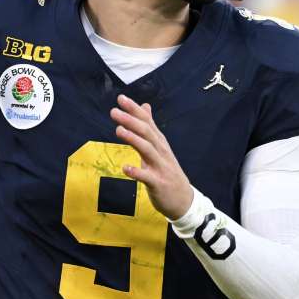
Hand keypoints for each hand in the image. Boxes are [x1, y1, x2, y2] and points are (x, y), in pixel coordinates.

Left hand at [110, 94, 192, 219]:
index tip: (121, 98)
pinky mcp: (158, 183)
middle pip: (147, 132)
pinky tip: (125, 168)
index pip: (147, 122)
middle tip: (114, 111)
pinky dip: (136, 172)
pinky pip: (147, 177)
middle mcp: (161, 152)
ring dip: (133, 139)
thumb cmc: (168, 171)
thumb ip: (150, 127)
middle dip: (131, 120)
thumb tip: (145, 105)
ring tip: (118, 130)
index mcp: (160, 143)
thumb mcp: (160, 147)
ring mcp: (161, 167)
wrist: (184, 200)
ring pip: (147, 150)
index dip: (134, 110)